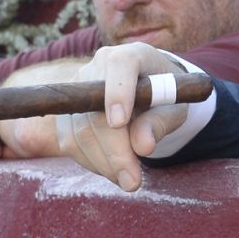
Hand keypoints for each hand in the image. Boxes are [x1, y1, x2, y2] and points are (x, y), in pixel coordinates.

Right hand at [54, 44, 190, 192]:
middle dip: (114, 151)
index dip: (117, 93)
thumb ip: (159, 123)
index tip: (120, 123)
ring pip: (78, 132)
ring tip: (128, 180)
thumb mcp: (173, 108)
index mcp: (129, 56)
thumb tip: (143, 146)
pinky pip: (70, 142)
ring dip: (102, 163)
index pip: (119, 67)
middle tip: (132, 182)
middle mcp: (96, 68)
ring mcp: (75, 90)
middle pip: (95, 112)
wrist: (148, 94)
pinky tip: (113, 170)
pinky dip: (92, 162)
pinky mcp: (65, 114)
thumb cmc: (166, 98)